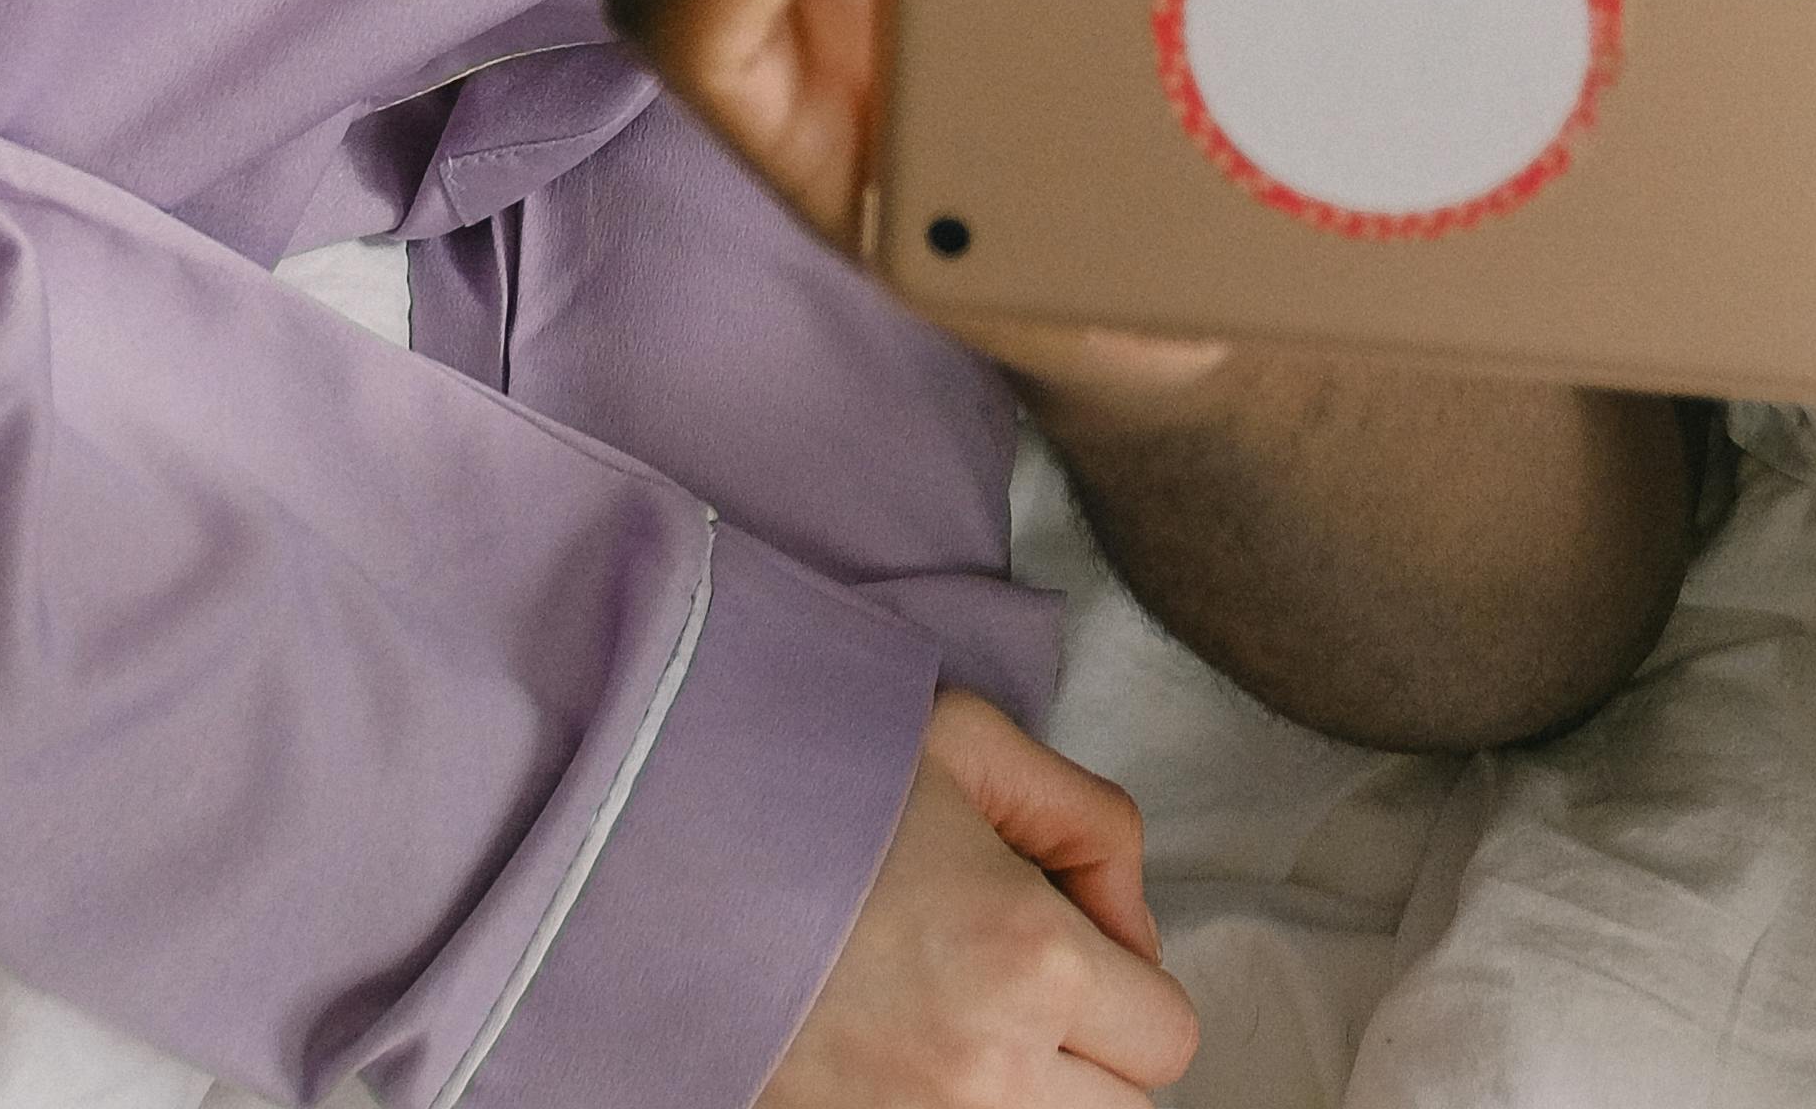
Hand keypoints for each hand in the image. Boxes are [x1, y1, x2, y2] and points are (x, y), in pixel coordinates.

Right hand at [755, 690, 1196, 1105]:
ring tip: (965, 1020)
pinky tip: (915, 1056)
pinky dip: (961, 1105)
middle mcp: (986, 1071)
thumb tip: (1131, 924)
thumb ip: (1090, 818)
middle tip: (1019, 984)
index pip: (1168, 1032)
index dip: (1130, 978)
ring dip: (1033, 1089)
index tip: (1068, 937)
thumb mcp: (969, 743)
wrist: (647, 852)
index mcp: (1030, 960)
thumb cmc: (810, 787)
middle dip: (1094, 1051)